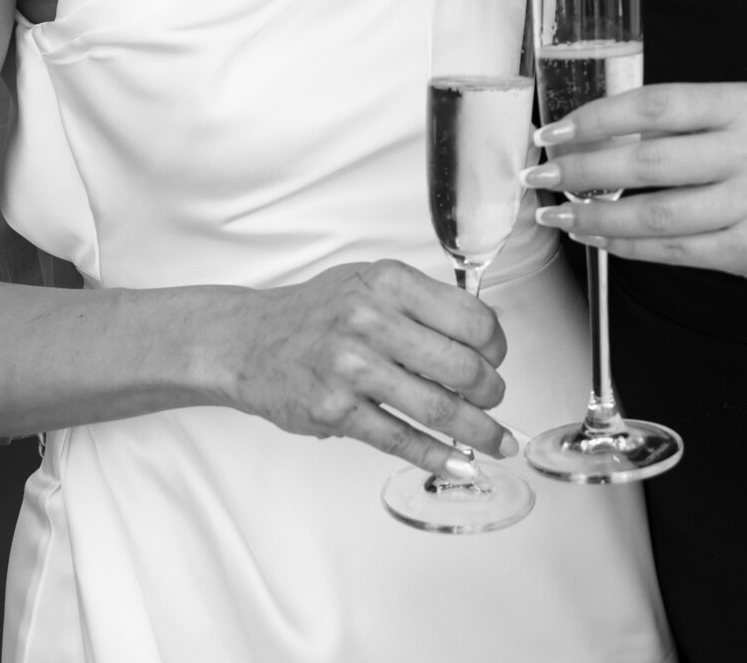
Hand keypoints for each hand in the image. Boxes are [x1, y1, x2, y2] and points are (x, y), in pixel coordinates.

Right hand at [220, 259, 515, 477]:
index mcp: (388, 283)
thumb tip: (482, 337)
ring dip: (477, 432)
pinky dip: (438, 457)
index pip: (470, 316)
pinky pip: (399, 439)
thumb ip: (420, 303)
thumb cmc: (317, 313)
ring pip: (437, 408)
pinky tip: (459, 465)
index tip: (498, 359)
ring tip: (496, 442)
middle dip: (491, 392)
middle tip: (495, 402)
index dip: (496, 345)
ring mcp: (351, 368)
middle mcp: (370, 321)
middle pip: (461, 366)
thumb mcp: (369, 284)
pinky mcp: (334, 410)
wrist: (249, 341)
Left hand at [524, 82, 746, 280]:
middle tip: (540, 177)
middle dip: (582, 170)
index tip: (555, 131)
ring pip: (655, 213)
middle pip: (647, 161)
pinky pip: (675, 250)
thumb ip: (683, 122)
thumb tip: (596, 134)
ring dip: (596, 217)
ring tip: (559, 215)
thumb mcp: (743, 116)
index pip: (655, 105)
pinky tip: (599, 239)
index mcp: (744, 103)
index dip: (597, 118)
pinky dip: (628, 246)